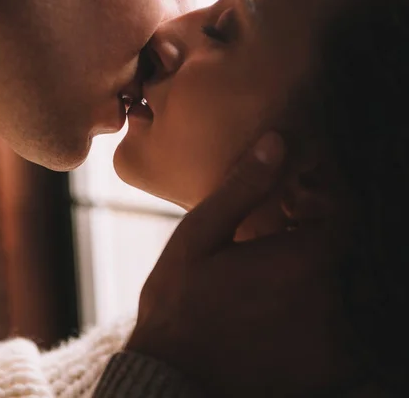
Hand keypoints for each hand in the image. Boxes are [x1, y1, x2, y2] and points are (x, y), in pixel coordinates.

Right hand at [127, 132, 347, 394]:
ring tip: (260, 280)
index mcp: (301, 260)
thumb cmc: (179, 305)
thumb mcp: (197, 239)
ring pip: (334, 288)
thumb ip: (242, 190)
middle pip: (338, 252)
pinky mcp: (326, 366)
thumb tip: (277, 142)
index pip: (343, 213)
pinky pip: (333, 328)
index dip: (323, 199)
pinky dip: (309, 312)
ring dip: (306, 275)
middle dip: (308, 237)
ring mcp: (330, 338)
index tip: (293, 198)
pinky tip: (266, 313)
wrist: (173, 381)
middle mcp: (328, 299)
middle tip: (267, 239)